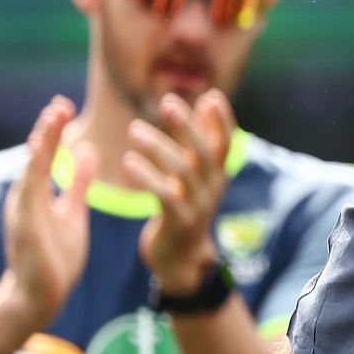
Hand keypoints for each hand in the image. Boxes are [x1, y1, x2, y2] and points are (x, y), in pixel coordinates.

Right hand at [2, 98, 96, 327]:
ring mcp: (22, 209)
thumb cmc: (55, 256)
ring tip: (52, 118)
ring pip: (31, 169)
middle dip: (47, 129)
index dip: (53, 129)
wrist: (39, 295)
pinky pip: (29, 193)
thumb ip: (77, 183)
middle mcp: (26, 195)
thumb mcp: (72, 211)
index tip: (64, 105)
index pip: (46, 153)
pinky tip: (39, 152)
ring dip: (41, 143)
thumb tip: (86, 151)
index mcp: (38, 192)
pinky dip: (34, 171)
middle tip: (59, 104)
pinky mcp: (23, 225)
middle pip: (36, 154)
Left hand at [128, 90, 232, 292]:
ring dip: (157, 146)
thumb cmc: (183, 209)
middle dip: (187, 124)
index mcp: (217, 174)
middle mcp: (212, 187)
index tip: (211, 96)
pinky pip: (164, 194)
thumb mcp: (196, 177)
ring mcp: (198, 204)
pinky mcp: (180, 221)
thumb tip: (206, 103)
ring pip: (182, 169)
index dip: (223, 120)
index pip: (225, 142)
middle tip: (167, 102)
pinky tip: (128, 162)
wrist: (180, 257)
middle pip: (204, 151)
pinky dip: (147, 176)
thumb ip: (197, 144)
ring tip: (134, 130)